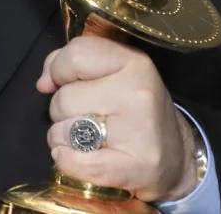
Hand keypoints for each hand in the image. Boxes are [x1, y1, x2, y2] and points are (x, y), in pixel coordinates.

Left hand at [37, 36, 196, 202]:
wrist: (177, 158)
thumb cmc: (135, 111)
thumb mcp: (114, 74)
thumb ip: (73, 65)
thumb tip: (44, 82)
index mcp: (133, 62)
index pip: (76, 54)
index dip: (59, 70)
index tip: (64, 83)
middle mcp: (137, 91)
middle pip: (64, 97)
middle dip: (61, 110)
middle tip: (83, 117)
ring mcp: (137, 130)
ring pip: (63, 130)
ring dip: (62, 137)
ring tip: (86, 139)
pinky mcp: (133, 166)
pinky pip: (74, 161)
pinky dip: (66, 161)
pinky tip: (79, 157)